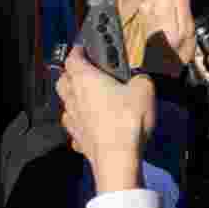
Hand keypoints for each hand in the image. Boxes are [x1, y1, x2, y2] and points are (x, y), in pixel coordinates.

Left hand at [57, 46, 155, 193]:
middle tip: (86, 72)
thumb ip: (140, 78)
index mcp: (85, 79)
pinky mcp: (77, 139)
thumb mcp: (145, 88)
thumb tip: (138, 79)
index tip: (84, 49)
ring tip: (91, 98)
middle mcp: (73, 97)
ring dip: (74, 98)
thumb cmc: (127, 120)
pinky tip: (93, 123)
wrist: (118, 158)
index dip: (78, 51)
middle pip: (63, 80)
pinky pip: (74, 125)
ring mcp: (72, 120)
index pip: (73, 58)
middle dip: (71, 74)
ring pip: (66, 103)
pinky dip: (80, 120)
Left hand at [140, 0, 196, 64]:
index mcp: (162, 6)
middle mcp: (151, 3)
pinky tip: (177, 15)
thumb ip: (183, 0)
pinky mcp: (147, 10)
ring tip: (185, 11)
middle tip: (193, 0)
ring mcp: (148, 7)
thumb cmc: (176, 52)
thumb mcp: (187, 28)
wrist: (160, 67)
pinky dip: (172, 1)